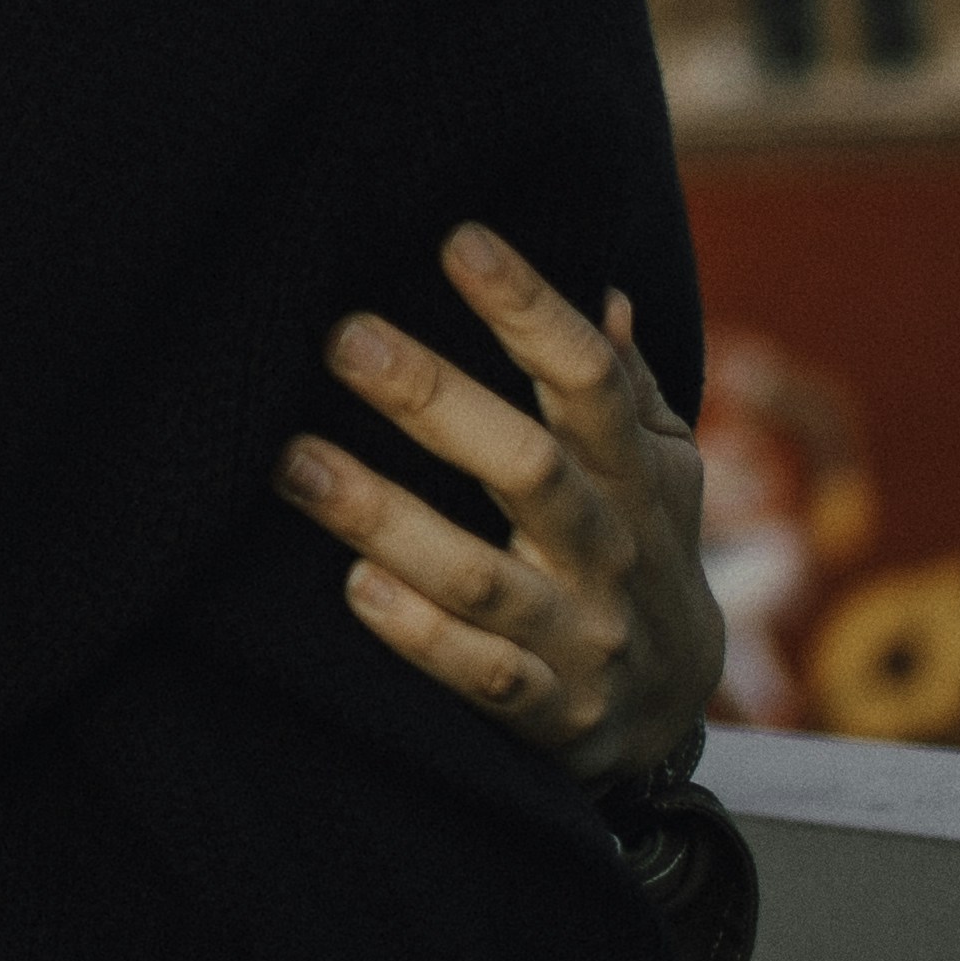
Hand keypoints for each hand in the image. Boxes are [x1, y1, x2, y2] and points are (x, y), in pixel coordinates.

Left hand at [276, 222, 722, 778]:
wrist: (667, 721)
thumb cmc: (639, 559)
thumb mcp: (661, 477)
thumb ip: (627, 392)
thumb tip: (608, 289)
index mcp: (637, 480)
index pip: (590, 381)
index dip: (531, 309)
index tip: (459, 239)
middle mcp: (611, 552)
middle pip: (529, 467)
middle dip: (436, 400)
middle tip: (343, 336)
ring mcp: (579, 636)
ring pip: (482, 575)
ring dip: (384, 517)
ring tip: (292, 459)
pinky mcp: (547, 712)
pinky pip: (482, 676)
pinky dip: (421, 635)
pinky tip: (356, 586)